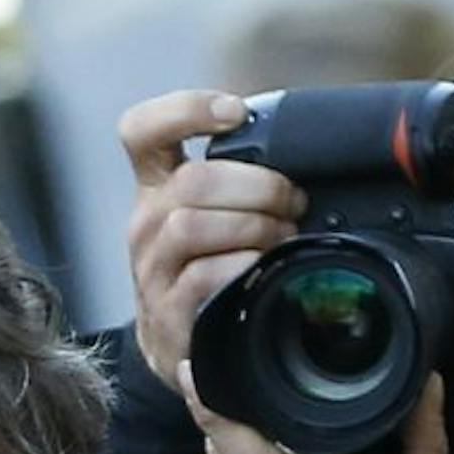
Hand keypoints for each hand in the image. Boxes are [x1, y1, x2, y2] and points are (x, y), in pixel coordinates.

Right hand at [121, 89, 304, 387]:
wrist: (179, 343)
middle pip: (190, 181)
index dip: (185, 110)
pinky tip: (262, 270)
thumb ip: (242, 176)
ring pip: (190, 226)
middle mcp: (146, 223)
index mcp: (157, 187)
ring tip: (282, 238)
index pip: (143, 131)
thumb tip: (310, 142)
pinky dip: (241, 268)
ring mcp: (150, 269)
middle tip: (293, 203)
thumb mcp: (216, 212)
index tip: (235, 113)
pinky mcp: (164, 311)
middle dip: (256, 186)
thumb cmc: (209, 265)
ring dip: (251, 227)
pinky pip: (201, 277)